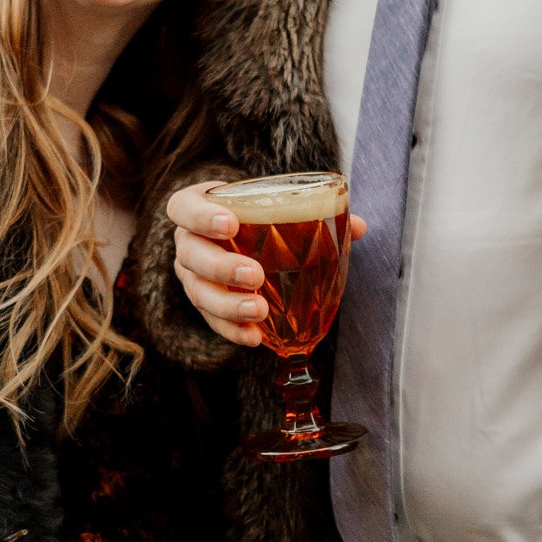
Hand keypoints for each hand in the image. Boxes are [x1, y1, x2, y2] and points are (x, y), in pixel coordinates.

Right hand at [165, 180, 366, 348]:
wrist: (236, 236)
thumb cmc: (255, 215)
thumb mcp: (274, 204)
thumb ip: (313, 212)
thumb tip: (357, 226)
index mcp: (198, 207)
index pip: (183, 207)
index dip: (201, 216)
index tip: (230, 224)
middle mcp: (188, 242)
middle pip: (190, 255)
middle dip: (221, 267)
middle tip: (255, 276)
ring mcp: (191, 275)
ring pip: (198, 292)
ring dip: (228, 305)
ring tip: (260, 311)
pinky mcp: (203, 303)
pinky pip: (211, 320)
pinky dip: (232, 330)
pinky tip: (254, 337)